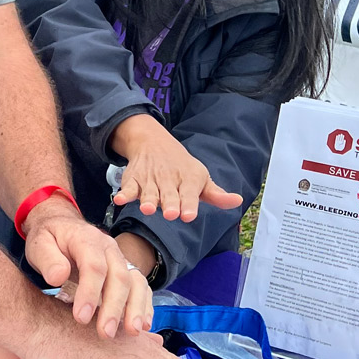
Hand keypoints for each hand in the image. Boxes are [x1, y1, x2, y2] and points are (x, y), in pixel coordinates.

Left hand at [23, 197, 152, 338]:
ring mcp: (120, 259)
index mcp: (86, 239)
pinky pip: (142, 286)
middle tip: (105, 333)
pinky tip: (143, 325)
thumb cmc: (49, 240)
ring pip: (136, 281)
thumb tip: (58, 277)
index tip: (81, 317)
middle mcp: (108, 248)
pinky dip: (145, 305)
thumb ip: (47, 259)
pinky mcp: (126, 271)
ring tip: (132, 332)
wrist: (62, 227)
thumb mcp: (38, 244)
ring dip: (135, 308)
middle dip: (114, 307)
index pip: (93, 266)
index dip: (89, 292)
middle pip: (119, 276)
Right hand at [111, 115, 241, 221]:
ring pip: (149, 193)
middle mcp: (169, 180)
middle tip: (172, 214)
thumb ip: (216, 194)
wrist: (153, 142)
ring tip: (148, 209)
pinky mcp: (134, 179)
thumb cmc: (182, 167)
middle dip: (171, 204)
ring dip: (148, 201)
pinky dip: (124, 192)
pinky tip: (121, 199)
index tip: (188, 216)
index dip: (189, 205)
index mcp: (188, 180)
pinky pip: (129, 187)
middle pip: (169, 195)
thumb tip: (237, 201)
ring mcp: (150, 180)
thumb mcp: (201, 178)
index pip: (190, 194)